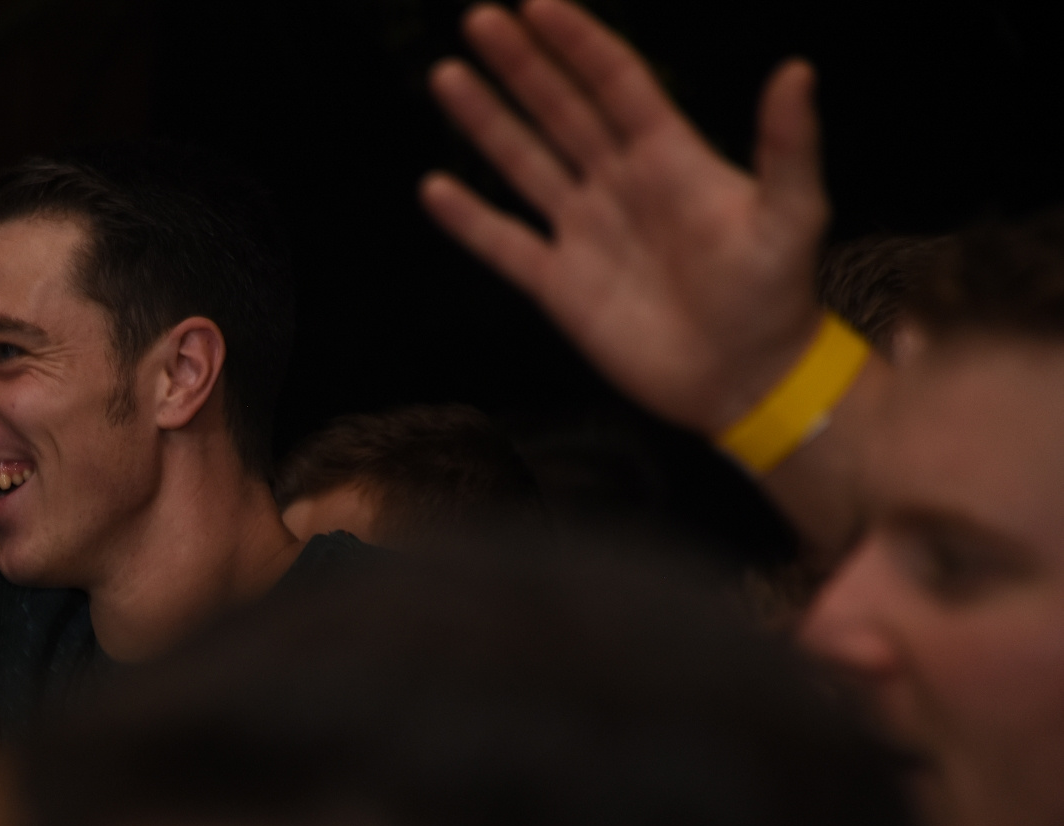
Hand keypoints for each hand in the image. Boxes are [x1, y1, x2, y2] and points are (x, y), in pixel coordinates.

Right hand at [421, 0, 826, 434]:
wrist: (745, 381)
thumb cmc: (776, 297)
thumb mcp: (792, 217)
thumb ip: (787, 147)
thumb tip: (796, 70)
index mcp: (670, 157)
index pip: (615, 82)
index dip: (578, 42)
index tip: (537, 4)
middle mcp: (619, 184)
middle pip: (560, 110)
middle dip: (520, 65)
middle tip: (479, 20)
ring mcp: (585, 233)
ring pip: (524, 163)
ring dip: (486, 122)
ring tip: (448, 77)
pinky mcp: (560, 286)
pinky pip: (505, 244)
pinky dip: (469, 221)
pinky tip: (435, 190)